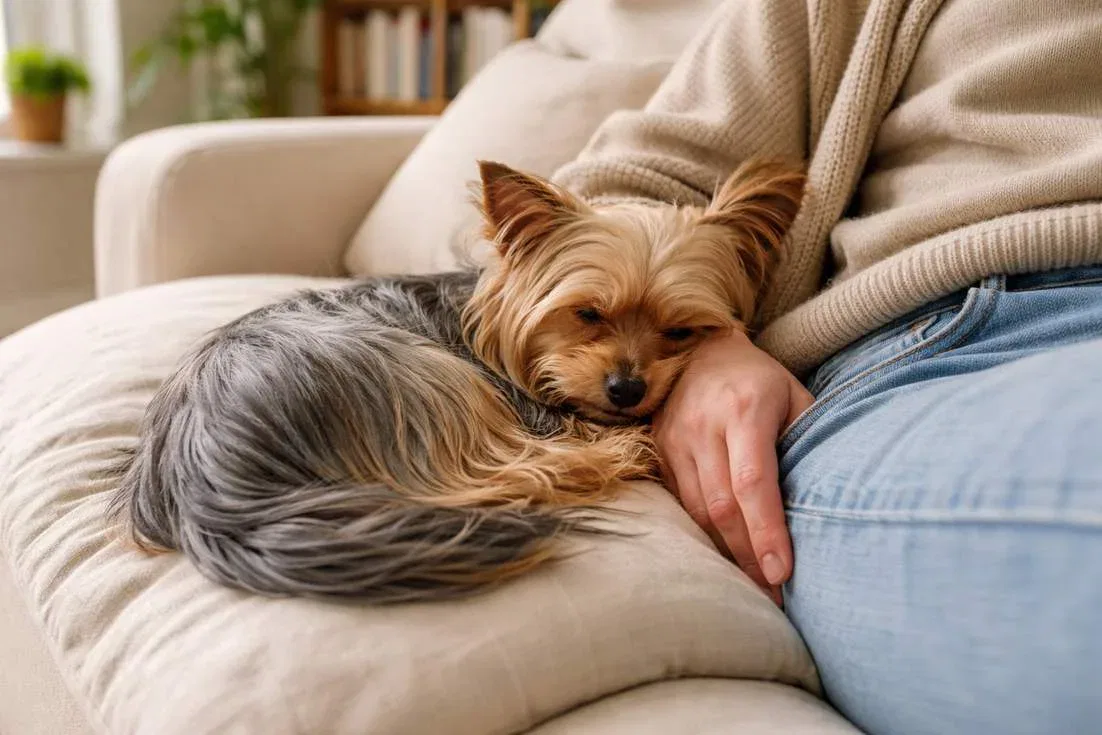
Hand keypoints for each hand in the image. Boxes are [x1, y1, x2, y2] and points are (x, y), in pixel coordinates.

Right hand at [653, 330, 813, 602]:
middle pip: (723, 505)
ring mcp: (675, 437)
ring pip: (698, 510)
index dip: (767, 530)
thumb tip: (827, 502)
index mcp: (745, 409)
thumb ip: (808, 441)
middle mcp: (704, 424)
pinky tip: (727, 554)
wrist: (700, 350)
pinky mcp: (659, 449)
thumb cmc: (761, 381)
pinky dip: (705, 534)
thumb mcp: (795, 397)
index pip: (753, 481)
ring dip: (727, 552)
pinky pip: (682, 503)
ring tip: (756, 583)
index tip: (782, 572)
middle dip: (749, 555)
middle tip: (775, 594)